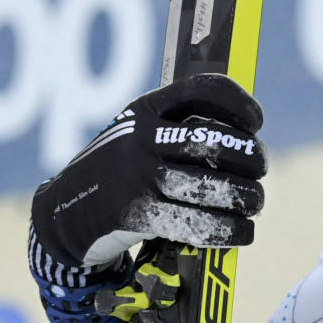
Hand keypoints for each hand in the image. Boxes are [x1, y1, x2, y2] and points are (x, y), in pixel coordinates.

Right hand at [30, 74, 266, 279]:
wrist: (62, 212)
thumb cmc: (119, 171)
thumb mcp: (138, 134)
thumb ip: (179, 128)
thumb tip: (248, 141)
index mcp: (146, 108)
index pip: (202, 90)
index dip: (237, 103)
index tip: (255, 122)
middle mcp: (140, 137)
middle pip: (210, 142)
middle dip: (248, 156)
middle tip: (260, 170)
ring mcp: (136, 177)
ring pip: (207, 186)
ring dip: (244, 197)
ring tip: (255, 203)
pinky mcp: (135, 215)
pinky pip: (193, 223)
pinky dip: (226, 230)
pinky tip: (243, 232)